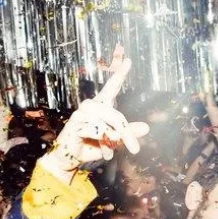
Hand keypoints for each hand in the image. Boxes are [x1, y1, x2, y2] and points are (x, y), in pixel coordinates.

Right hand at [41, 45, 149, 178]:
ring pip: (107, 124)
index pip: (112, 87)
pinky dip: (101, 143)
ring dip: (112, 140)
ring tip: (110, 152)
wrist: (70, 158)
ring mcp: (81, 113)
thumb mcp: (114, 140)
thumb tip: (146, 127)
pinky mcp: (75, 122)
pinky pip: (97, 131)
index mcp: (101, 106)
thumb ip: (128, 133)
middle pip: (116, 116)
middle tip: (135, 149)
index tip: (128, 60)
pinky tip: (99, 151)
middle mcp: (91, 106)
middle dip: (127, 133)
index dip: (120, 74)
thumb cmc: (92, 146)